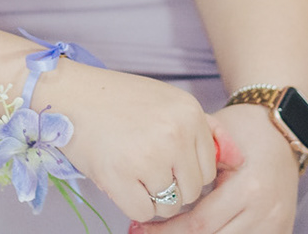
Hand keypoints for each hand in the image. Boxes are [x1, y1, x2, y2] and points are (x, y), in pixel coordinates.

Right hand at [51, 65, 222, 223]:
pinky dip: (133, 205)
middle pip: (192, 191)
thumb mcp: (166, 102)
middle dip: (172, 188)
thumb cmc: (116, 100)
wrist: (68, 94)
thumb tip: (238, 160)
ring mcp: (149, 156)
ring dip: (153, 198)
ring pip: (171, 206)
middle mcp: (174, 133)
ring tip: (131, 171)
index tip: (163, 161)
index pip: (208, 169)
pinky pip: (145, 213)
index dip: (185, 171)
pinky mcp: (122, 176)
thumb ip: (204, 130)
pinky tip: (120, 180)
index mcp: (189, 113)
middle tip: (144, 168)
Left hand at [129, 103, 298, 233]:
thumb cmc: (242, 130)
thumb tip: (149, 185)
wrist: (283, 130)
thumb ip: (187, 162)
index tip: (140, 227)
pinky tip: (196, 231)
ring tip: (167, 231)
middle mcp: (265, 213)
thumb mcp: (214, 139)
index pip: (200, 224)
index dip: (166, 230)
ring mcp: (276, 225)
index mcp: (249, 188)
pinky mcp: (282, 230)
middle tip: (144, 233)